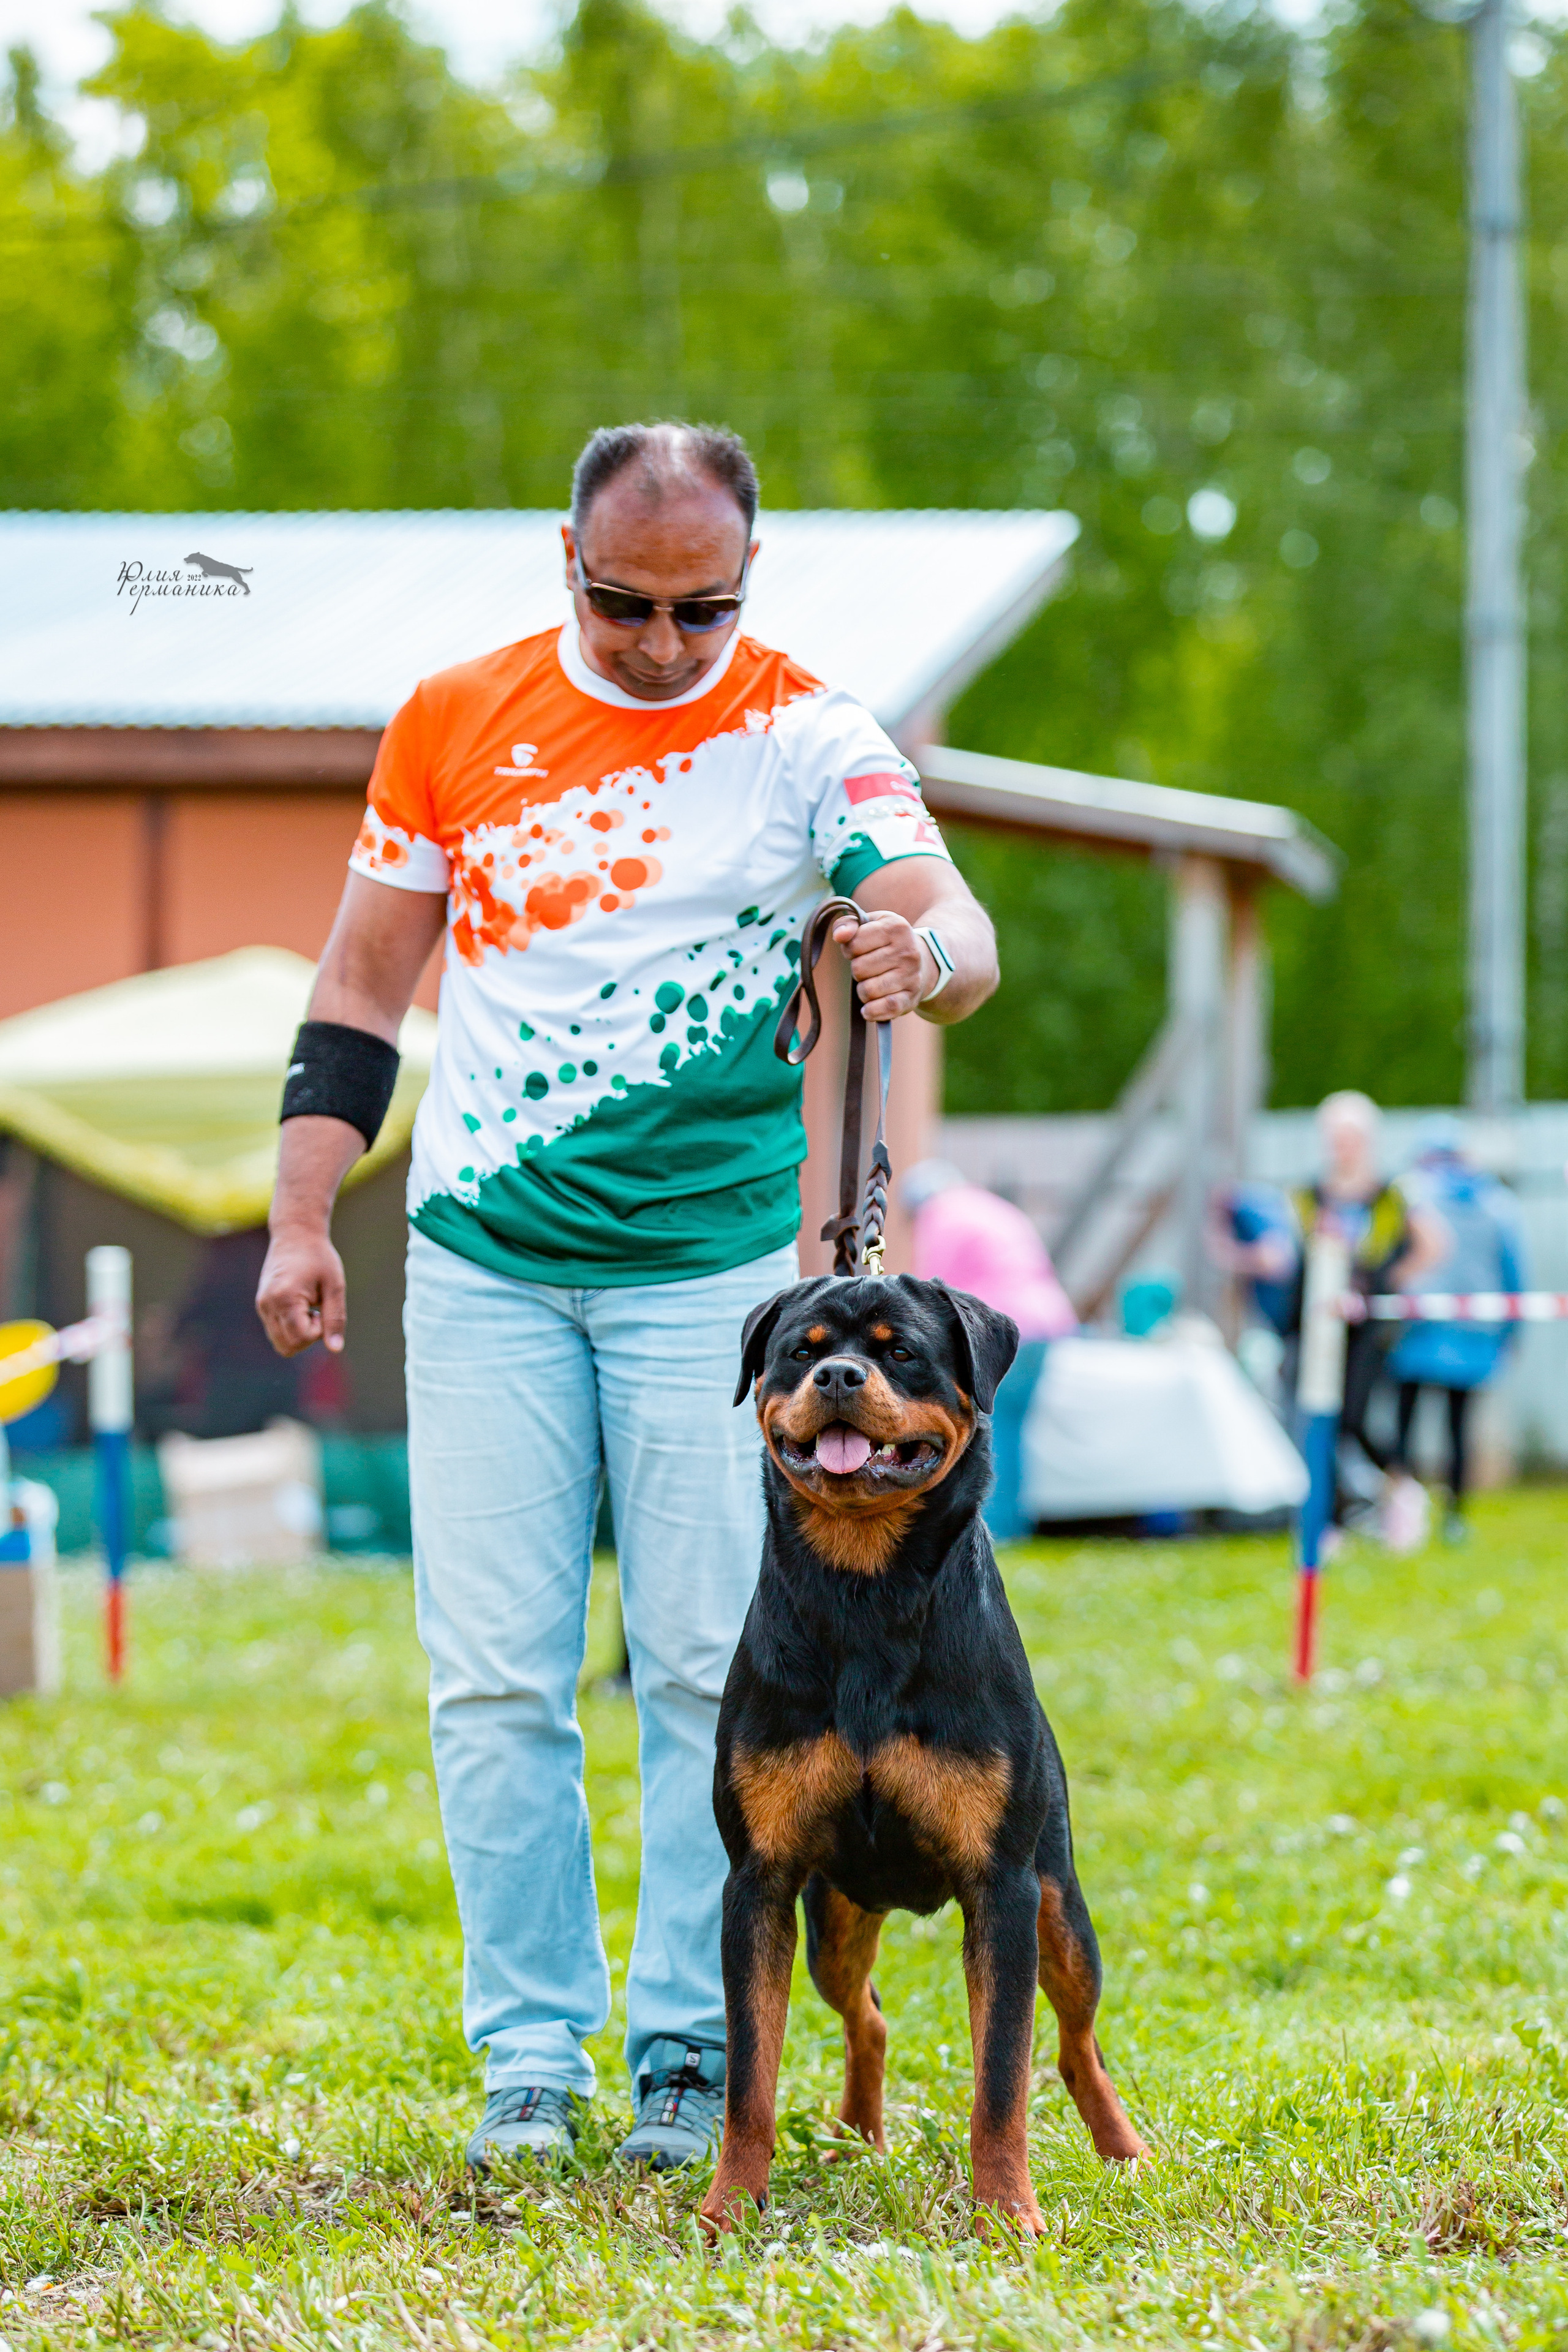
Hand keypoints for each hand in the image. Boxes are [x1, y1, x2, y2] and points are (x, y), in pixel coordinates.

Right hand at [256, 1223, 346, 1357]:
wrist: (295, 1233)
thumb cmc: (319, 1257)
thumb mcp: (334, 1286)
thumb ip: (335, 1318)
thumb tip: (335, 1349)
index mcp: (284, 1298)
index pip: (299, 1338)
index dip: (317, 1331)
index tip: (322, 1310)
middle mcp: (267, 1304)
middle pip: (287, 1347)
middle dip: (308, 1337)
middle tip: (317, 1310)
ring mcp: (261, 1305)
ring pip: (280, 1343)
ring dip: (299, 1334)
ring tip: (309, 1307)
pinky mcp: (262, 1305)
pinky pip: (276, 1331)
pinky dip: (292, 1327)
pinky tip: (301, 1306)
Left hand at [832, 909, 932, 1021]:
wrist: (923, 961)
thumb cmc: (887, 941)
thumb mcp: (871, 923)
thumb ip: (849, 923)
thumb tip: (839, 936)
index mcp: (896, 927)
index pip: (853, 944)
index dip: (849, 949)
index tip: (859, 949)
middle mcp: (907, 951)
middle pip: (858, 969)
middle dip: (857, 970)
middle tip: (868, 967)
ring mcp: (911, 976)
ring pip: (867, 990)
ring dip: (863, 990)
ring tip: (872, 982)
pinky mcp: (911, 998)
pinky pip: (886, 1008)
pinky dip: (871, 1011)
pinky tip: (868, 1007)